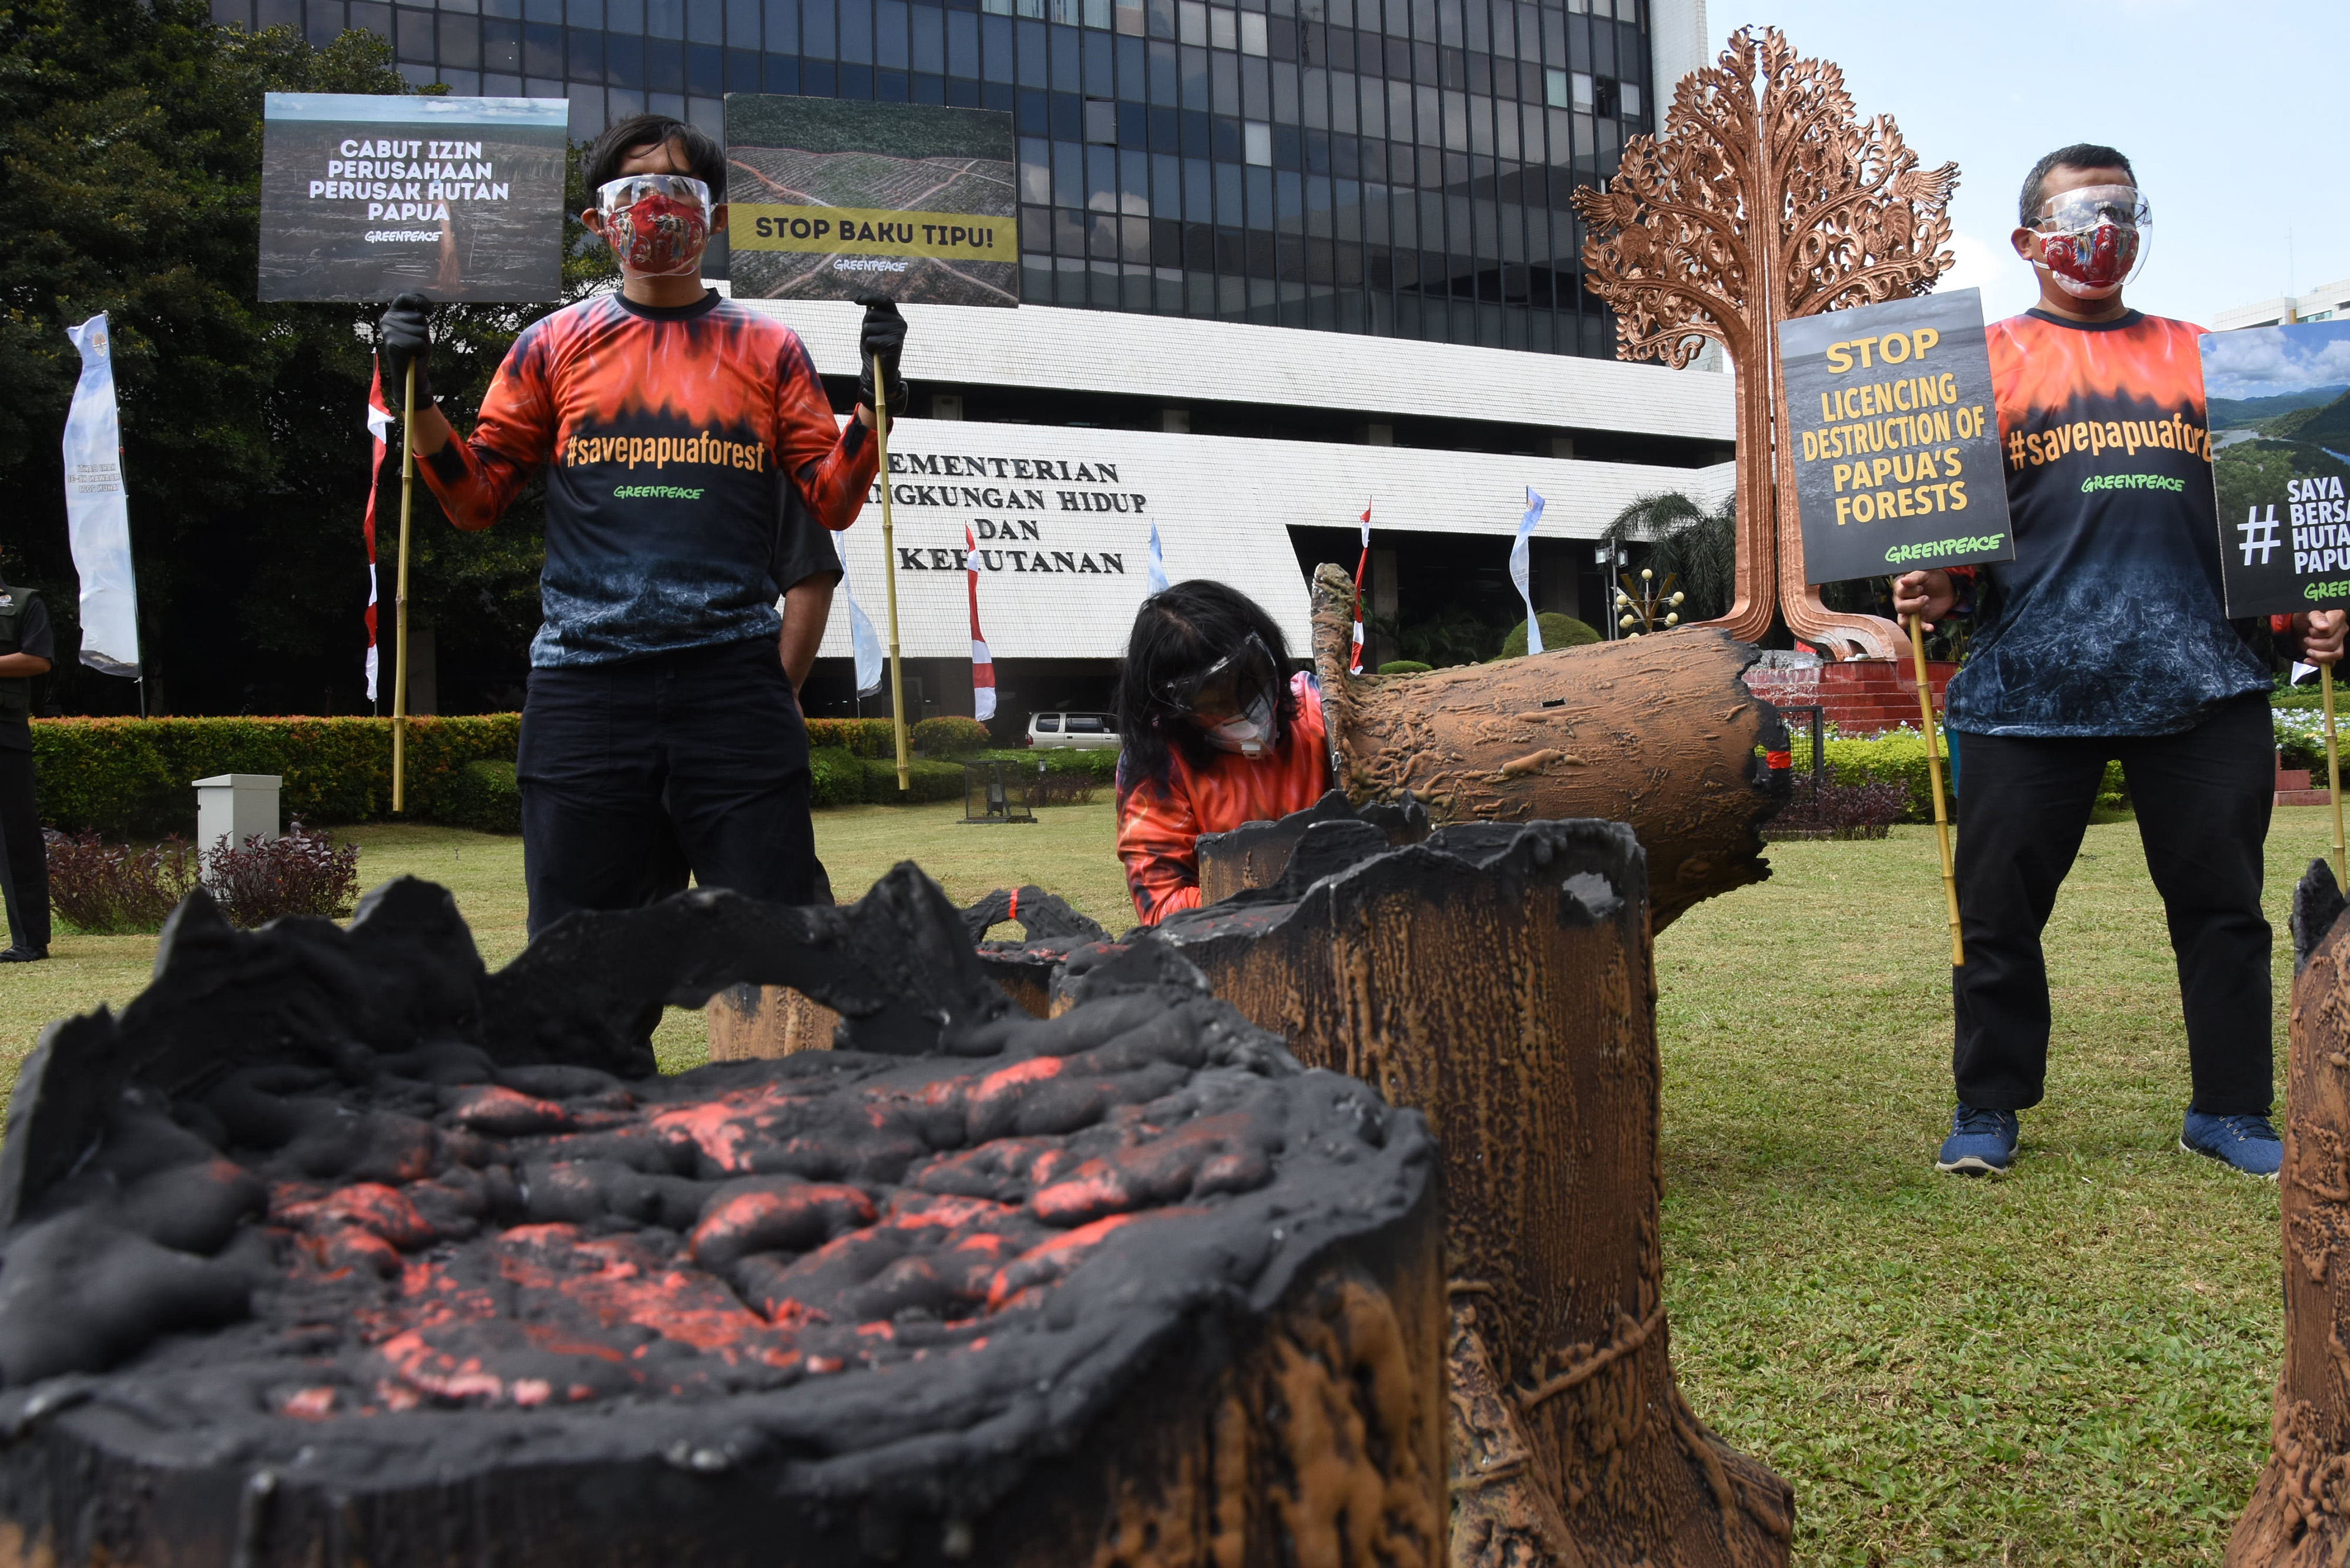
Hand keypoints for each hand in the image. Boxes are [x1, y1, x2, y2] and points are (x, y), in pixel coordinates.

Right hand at [379, 292, 434, 403]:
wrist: (409, 375)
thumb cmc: (415, 350)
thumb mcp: (417, 328)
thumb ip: (417, 316)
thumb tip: (426, 309)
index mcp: (391, 314)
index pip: (404, 298)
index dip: (420, 301)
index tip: (430, 311)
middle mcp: (386, 320)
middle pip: (419, 316)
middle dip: (424, 330)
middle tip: (416, 342)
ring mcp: (389, 331)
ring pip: (421, 329)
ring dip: (424, 341)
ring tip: (415, 349)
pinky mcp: (394, 343)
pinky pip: (420, 342)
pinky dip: (422, 350)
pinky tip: (414, 355)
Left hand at [855, 297, 907, 413]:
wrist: (882, 371)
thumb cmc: (875, 348)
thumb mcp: (873, 328)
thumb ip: (872, 316)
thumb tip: (868, 303)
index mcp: (895, 316)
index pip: (884, 300)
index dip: (870, 297)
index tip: (856, 301)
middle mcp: (900, 322)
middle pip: (871, 314)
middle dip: (865, 326)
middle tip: (872, 338)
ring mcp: (898, 333)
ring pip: (868, 327)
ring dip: (866, 338)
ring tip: (874, 346)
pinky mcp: (894, 344)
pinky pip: (870, 340)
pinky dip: (868, 348)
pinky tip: (876, 352)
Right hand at [1890, 569, 1955, 630]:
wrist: (1947, 588)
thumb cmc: (1934, 578)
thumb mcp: (1926, 573)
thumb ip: (1914, 577)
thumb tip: (1903, 581)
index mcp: (1899, 586)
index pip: (1899, 592)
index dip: (1911, 591)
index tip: (1921, 587)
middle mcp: (1900, 600)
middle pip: (1900, 607)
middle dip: (1916, 603)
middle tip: (1926, 597)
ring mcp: (1907, 611)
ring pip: (1903, 620)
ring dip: (1918, 613)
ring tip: (1927, 606)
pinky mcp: (1917, 620)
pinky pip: (1915, 628)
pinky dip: (1923, 628)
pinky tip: (1931, 627)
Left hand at [2306, 609, 2347, 666]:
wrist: (2298, 625)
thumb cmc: (2304, 617)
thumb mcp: (2307, 613)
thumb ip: (2316, 617)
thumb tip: (2324, 627)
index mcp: (2337, 616)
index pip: (2330, 631)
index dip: (2317, 634)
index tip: (2310, 630)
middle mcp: (2342, 629)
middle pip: (2332, 644)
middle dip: (2314, 644)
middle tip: (2306, 638)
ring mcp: (2339, 641)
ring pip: (2335, 654)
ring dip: (2318, 655)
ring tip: (2308, 649)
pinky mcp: (2333, 651)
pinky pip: (2332, 663)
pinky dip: (2318, 663)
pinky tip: (2308, 659)